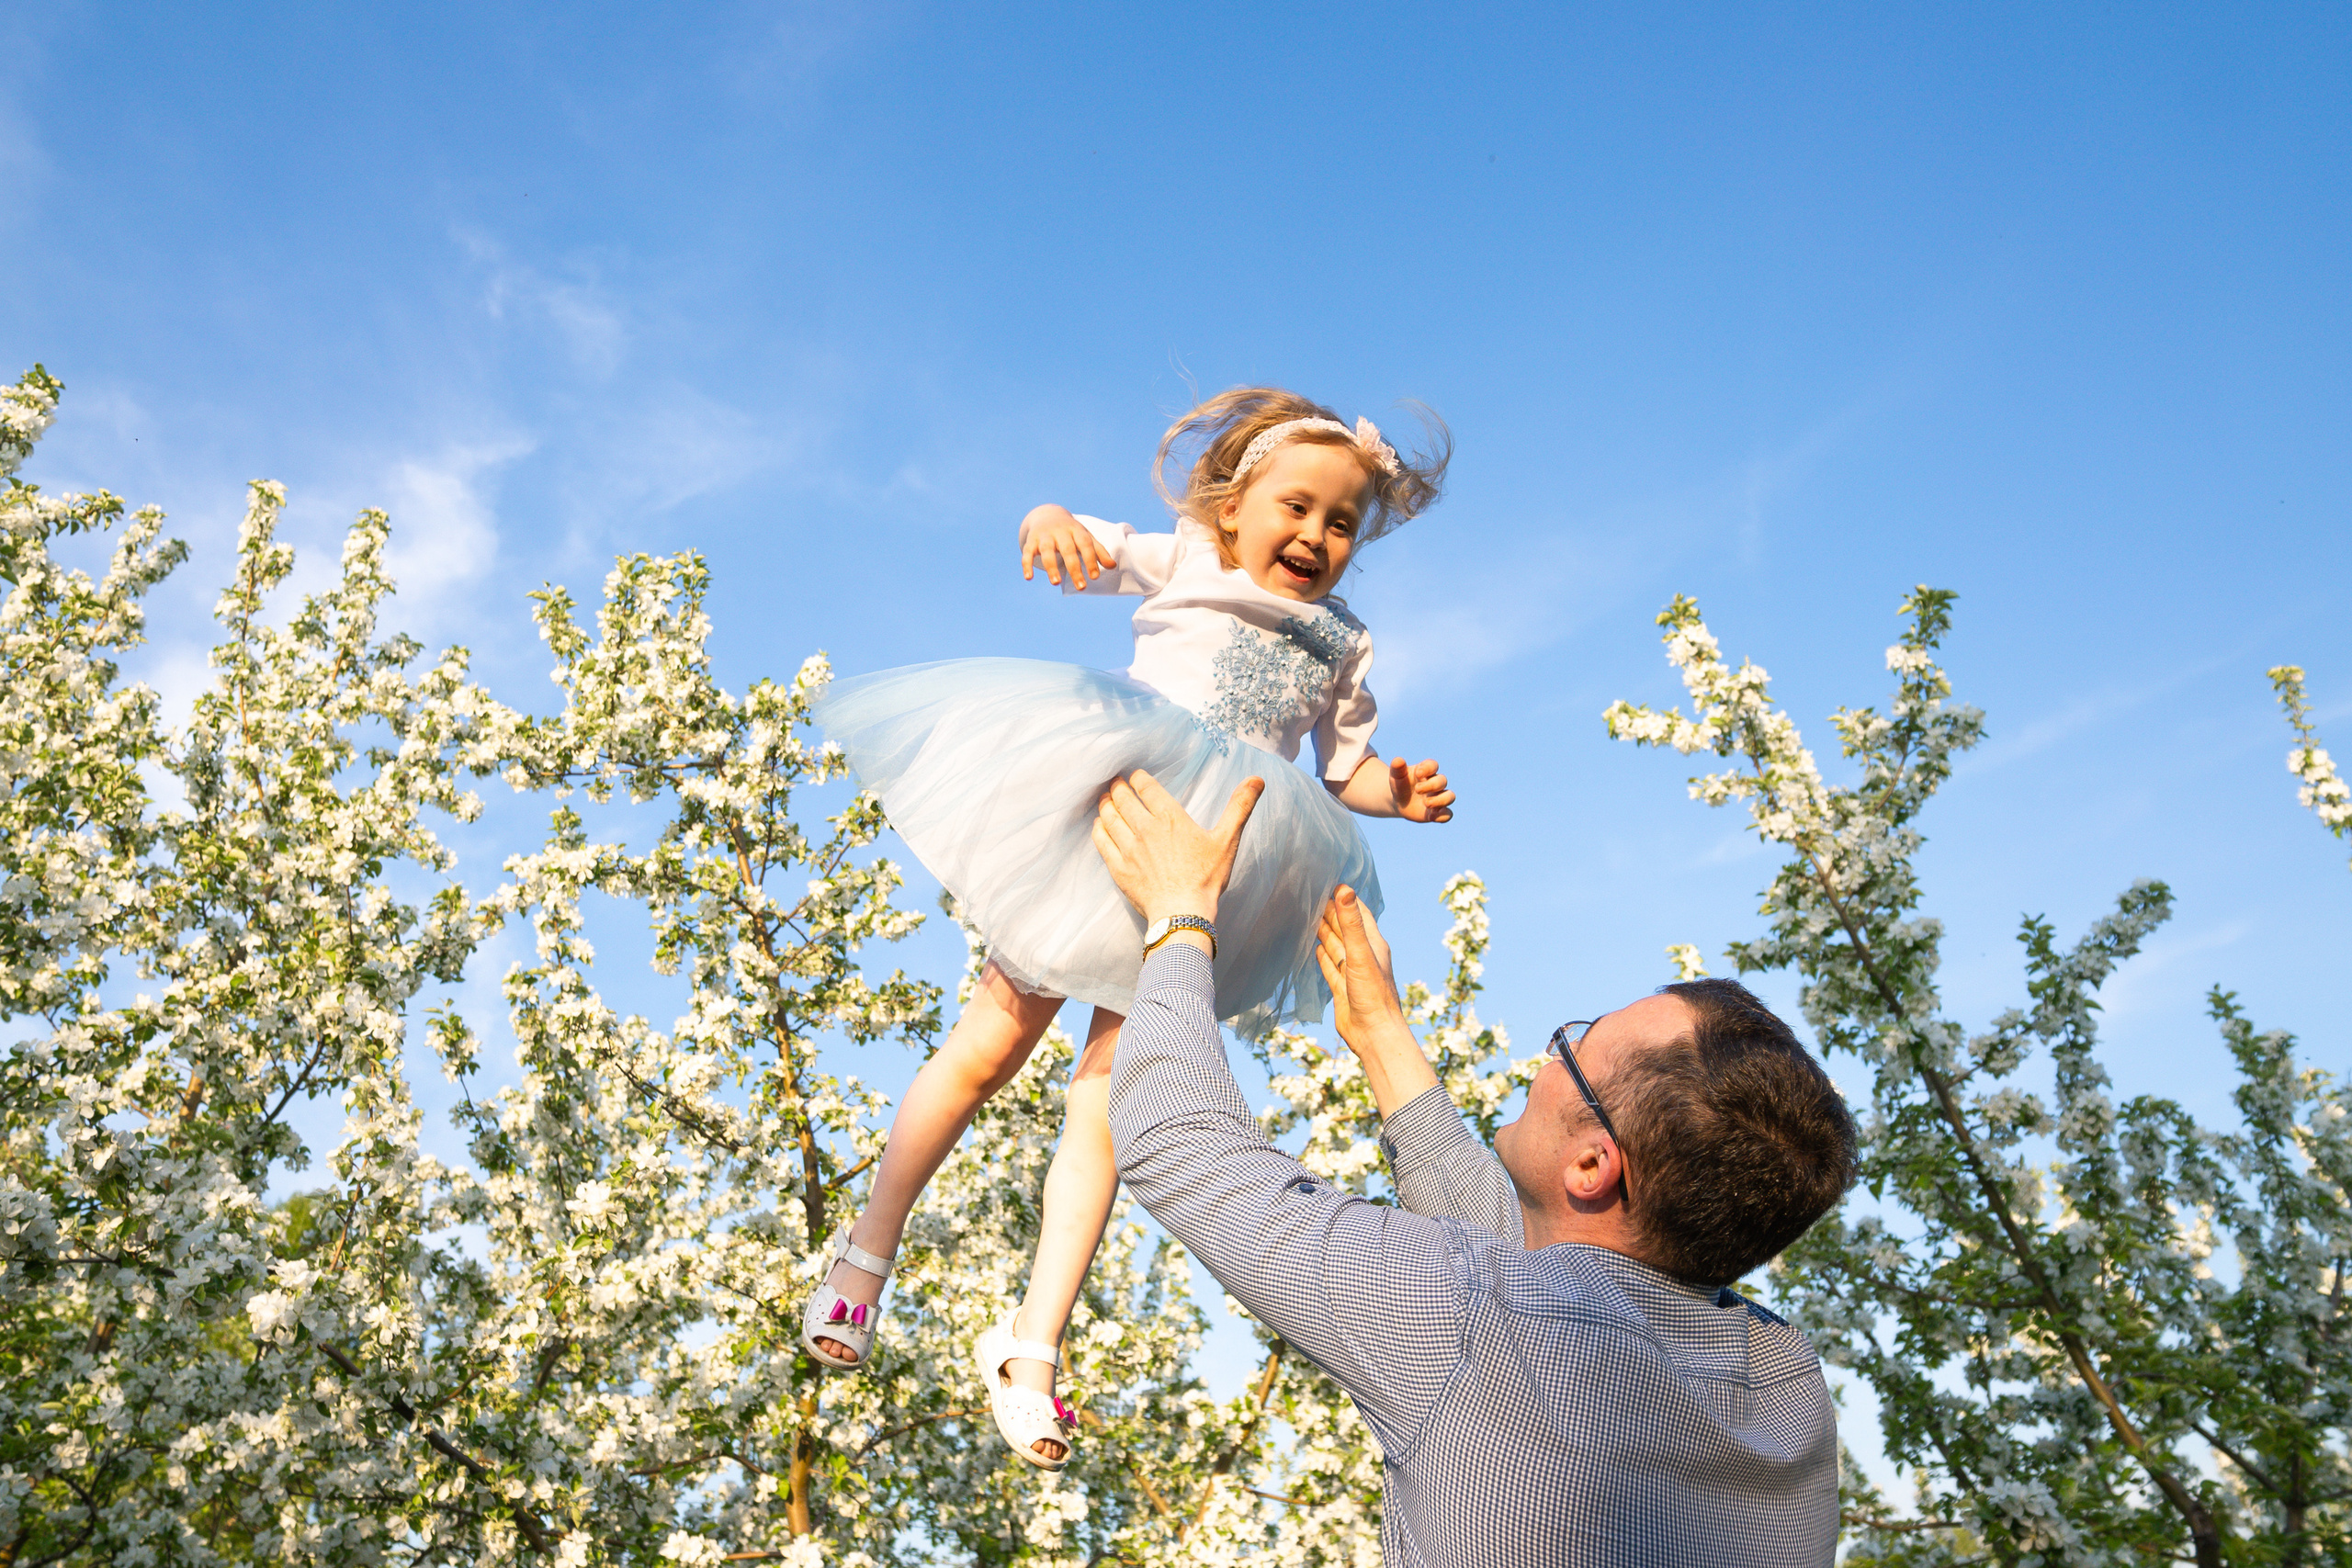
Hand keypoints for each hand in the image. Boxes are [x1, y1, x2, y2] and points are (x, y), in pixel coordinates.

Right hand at [1020, 505, 1113, 586]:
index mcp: (1076, 530)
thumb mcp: (1085, 537)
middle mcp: (1060, 532)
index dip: (1090, 560)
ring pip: (1047, 550)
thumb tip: (1113, 566)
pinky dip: (1026, 564)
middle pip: (1067, 550)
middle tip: (1081, 587)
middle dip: (1074, 568)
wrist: (1047, 514)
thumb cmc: (1071, 531)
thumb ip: (1098, 551)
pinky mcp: (1031, 541)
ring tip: (1056, 583)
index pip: (1085, 544)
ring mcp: (1044, 536)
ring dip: (1051, 567)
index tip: (1095, 577)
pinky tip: (1028, 578)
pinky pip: (1027, 552)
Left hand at [1091, 769, 1263, 925]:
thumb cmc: (1206, 879)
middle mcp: (1145, 829)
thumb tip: (1257, 779)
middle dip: (1117, 787)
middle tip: (1114, 782)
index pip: (1147, 788)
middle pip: (1123, 799)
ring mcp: (1129, 848)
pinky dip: (1098, 828)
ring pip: (1109, 817)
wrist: (1183, 914)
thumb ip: (1240, 807)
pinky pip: (1102, 841)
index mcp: (1170, 818)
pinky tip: (1099, 825)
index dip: (1138, 778)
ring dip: (1105, 804)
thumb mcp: (1227, 840)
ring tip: (1105, 798)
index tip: (1135, 775)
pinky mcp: (1119, 867)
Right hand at [1314, 886, 1436, 1114]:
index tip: (1330, 882)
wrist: (1374, 1035)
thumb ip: (1351, 923)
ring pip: (1336, 946)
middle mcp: (1363, 956)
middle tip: (1312, 894)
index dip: (1346, 898)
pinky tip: (1315, 947)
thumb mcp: (1360, 954)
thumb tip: (1344, 889)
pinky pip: (1330, 966)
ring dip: (1325, 932)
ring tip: (1309, 915)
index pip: (1359, 913)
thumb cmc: (1373, 995)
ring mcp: (1352, 972)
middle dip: (1331, 912)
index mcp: (1373, 945)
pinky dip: (1322, 955)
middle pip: (1345, 928)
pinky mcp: (1342, 988)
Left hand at [1389, 758, 1455, 822]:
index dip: (1428, 768)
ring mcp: (1438, 798)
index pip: (1433, 765)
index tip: (1418, 773)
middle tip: (1417, 790)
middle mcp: (1435, 784)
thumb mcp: (1396, 776)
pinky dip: (1442, 816)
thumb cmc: (1400, 785)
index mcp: (1426, 772)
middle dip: (1431, 785)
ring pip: (1450, 796)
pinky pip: (1448, 814)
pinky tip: (1430, 816)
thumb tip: (1398, 760)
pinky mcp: (1437, 812)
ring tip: (1426, 803)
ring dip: (1441, 800)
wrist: (1399, 802)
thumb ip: (1397, 768)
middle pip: (1442, 781)